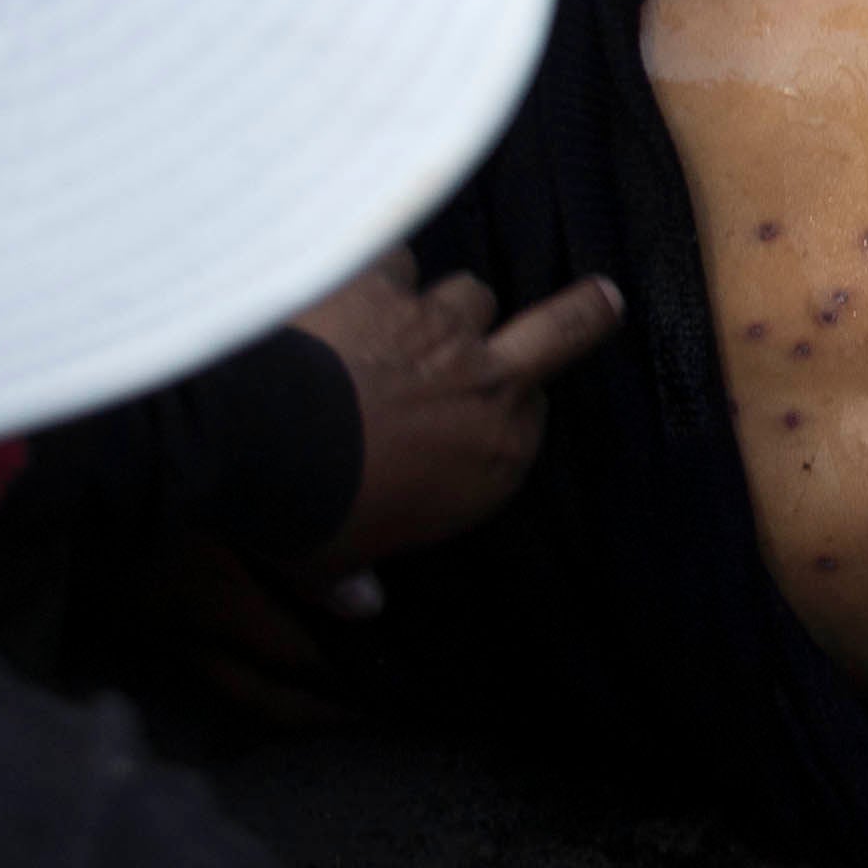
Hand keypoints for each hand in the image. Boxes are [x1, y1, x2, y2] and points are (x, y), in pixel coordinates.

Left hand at [282, 252, 624, 576]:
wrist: (265, 445)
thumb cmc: (313, 518)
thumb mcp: (337, 565)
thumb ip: (355, 579)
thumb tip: (361, 604)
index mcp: (495, 459)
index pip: (533, 417)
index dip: (512, 407)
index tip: (489, 411)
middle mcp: (485, 385)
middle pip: (561, 329)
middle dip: (583, 315)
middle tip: (602, 300)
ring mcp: (437, 326)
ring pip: (470, 293)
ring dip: (442, 307)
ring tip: (405, 319)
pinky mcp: (384, 284)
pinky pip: (397, 263)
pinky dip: (377, 276)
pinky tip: (350, 289)